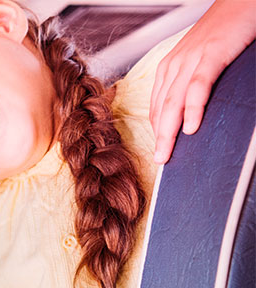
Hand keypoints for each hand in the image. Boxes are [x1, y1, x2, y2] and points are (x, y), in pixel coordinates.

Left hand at [150, 0, 255, 162]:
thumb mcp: (201, 61)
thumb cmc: (224, 32)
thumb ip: (193, 84)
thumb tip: (190, 114)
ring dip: (169, 131)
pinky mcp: (210, 55)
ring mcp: (190, 60)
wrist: (241, 2)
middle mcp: (174, 65)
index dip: (156, 131)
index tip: (158, 152)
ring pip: (174, 102)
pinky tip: (191, 127)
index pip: (157, 107)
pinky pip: (198, 86)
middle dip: (159, 138)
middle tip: (160, 162)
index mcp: (169, 68)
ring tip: (168, 153)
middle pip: (162, 109)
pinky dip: (193, 108)